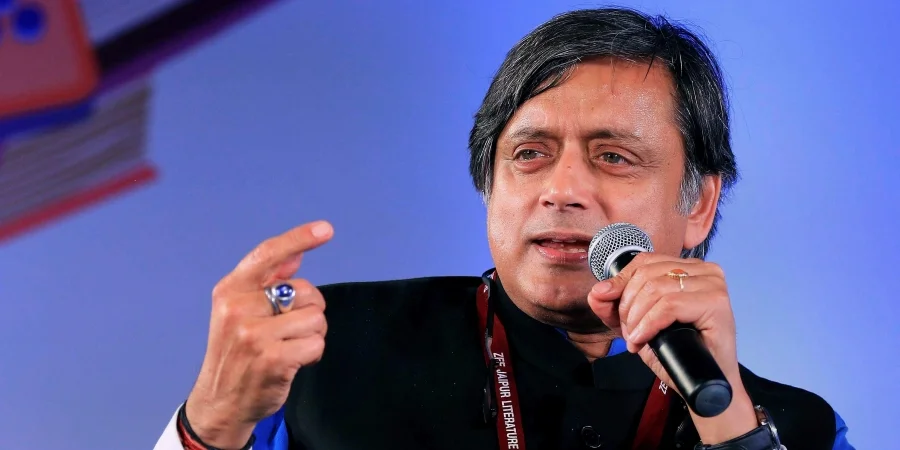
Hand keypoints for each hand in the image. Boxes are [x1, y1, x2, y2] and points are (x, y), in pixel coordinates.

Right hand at [184, 221, 333, 448]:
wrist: (220, 402)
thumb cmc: (236, 353)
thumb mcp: (239, 312)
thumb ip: (266, 282)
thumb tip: (295, 255)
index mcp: (230, 290)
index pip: (267, 254)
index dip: (299, 239)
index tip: (325, 229)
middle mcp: (239, 308)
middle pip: (305, 291)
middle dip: (310, 310)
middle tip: (290, 330)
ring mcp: (254, 334)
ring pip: (316, 318)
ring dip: (313, 335)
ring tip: (291, 347)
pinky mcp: (272, 358)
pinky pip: (316, 344)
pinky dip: (313, 354)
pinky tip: (294, 362)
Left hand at [586, 252, 756, 443]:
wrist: (702, 382)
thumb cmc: (676, 352)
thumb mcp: (638, 323)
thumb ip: (614, 306)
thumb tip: (597, 292)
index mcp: (688, 267)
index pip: (643, 261)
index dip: (620, 283)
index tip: (609, 307)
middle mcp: (704, 270)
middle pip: (647, 275)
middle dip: (628, 306)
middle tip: (629, 332)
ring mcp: (713, 284)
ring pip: (656, 289)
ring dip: (637, 318)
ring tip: (636, 339)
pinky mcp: (716, 303)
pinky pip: (669, 305)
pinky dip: (649, 324)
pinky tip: (643, 340)